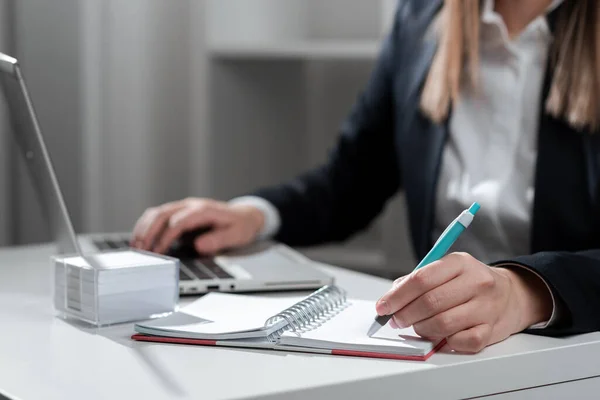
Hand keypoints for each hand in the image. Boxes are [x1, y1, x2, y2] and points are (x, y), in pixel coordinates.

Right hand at [131, 198, 264, 254]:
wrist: (244, 216)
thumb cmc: (240, 226)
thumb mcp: (236, 235)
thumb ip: (218, 240)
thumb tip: (199, 245)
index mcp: (204, 210)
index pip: (180, 221)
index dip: (167, 236)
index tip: (159, 251)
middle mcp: (191, 205)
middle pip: (163, 213)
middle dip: (150, 231)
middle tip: (141, 249)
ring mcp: (184, 208)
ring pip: (157, 213)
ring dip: (144, 228)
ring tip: (136, 246)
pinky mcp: (179, 213)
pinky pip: (158, 216)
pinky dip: (147, 226)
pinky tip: (140, 239)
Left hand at [376, 252, 552, 352]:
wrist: (510, 295)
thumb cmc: (469, 283)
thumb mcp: (447, 270)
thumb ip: (418, 281)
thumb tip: (390, 298)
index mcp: (460, 263)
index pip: (421, 279)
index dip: (397, 296)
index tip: (383, 306)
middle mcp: (476, 282)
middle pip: (430, 302)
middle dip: (405, 314)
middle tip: (396, 320)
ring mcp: (486, 307)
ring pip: (443, 324)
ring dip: (422, 329)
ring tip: (418, 326)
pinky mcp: (491, 329)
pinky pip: (461, 342)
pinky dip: (446, 342)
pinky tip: (442, 336)